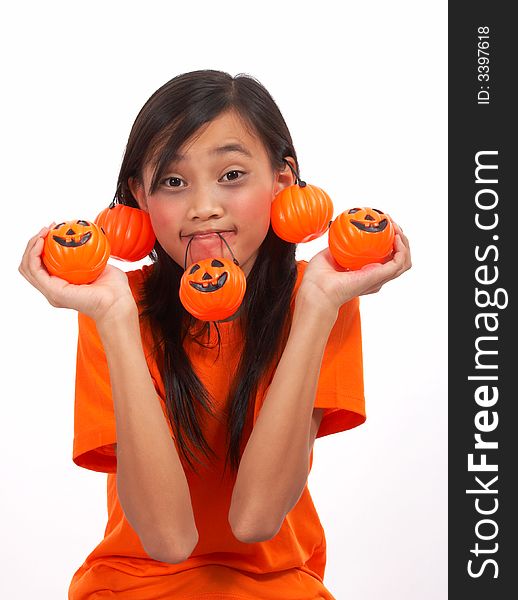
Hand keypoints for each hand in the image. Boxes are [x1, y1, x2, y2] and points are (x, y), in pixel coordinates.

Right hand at [18, 223, 136, 322]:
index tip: (53, 229)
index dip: (42, 246)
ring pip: (27, 266)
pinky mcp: (52, 290)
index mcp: (61, 285)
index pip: (42, 265)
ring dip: (31, 245)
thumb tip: (88, 240)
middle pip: (30, 265)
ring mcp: (51, 291)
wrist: (118, 302)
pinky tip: (42, 241)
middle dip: (33, 243)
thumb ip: (91, 256)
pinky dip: (34, 253)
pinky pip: (34, 269)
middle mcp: (53, 289)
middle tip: (47, 228)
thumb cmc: (115, 289)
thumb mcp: (101, 266)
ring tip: (43, 232)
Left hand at [300, 221, 411, 312]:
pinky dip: (402, 249)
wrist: (318, 288)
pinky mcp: (381, 276)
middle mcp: (374, 276)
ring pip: (404, 260)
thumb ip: (339, 244)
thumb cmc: (318, 277)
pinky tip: (395, 237)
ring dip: (404, 242)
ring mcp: (379, 277)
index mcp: (364, 272)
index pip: (383, 255)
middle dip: (399, 238)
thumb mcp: (329, 254)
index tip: (383, 223)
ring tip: (396, 228)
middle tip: (391, 222)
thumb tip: (342, 230)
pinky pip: (401, 262)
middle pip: (397, 256)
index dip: (387, 239)